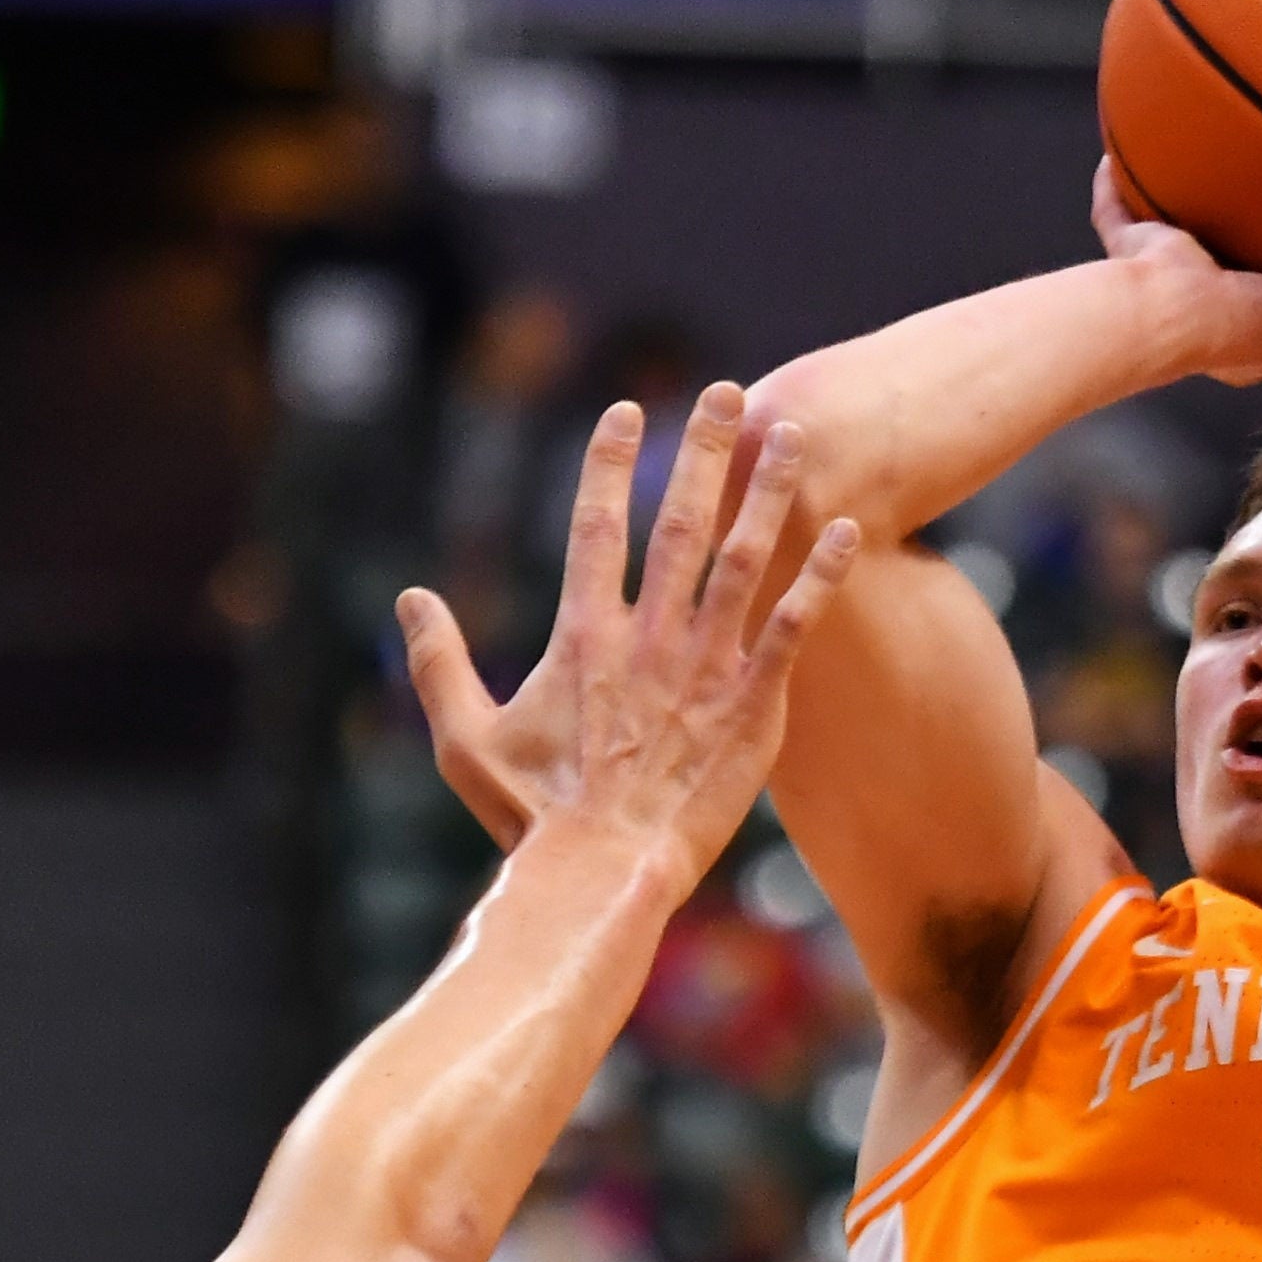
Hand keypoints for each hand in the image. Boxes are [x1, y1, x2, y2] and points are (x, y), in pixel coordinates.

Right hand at [393, 387, 855, 876]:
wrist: (605, 870)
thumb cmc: (533, 815)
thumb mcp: (465, 739)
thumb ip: (438, 663)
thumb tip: (411, 599)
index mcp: (583, 635)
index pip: (597, 524)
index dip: (612, 463)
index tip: (628, 412)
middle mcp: (648, 635)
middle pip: (680, 521)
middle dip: (705, 450)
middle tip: (728, 391)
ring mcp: (705, 666)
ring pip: (744, 557)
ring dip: (768, 493)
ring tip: (791, 436)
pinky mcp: (753, 705)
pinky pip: (794, 626)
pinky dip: (821, 576)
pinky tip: (850, 530)